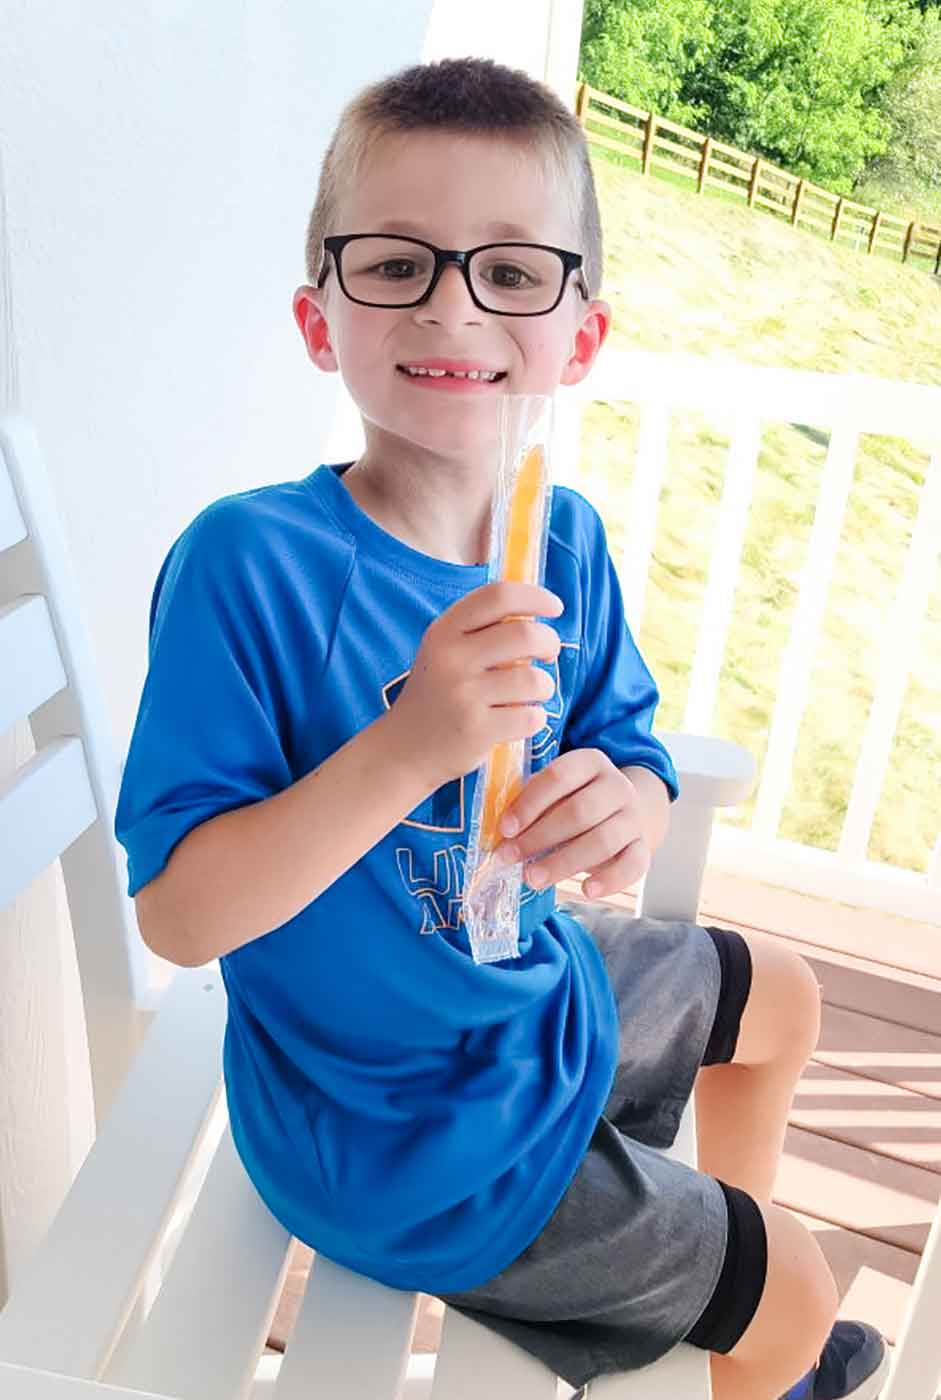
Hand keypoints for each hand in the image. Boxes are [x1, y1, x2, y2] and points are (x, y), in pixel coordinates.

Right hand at [386, 580, 563, 790]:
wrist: (404, 749)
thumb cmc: (437, 695)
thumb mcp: (444, 652)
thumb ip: (482, 630)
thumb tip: (538, 614)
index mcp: (444, 631)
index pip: (498, 596)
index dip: (535, 597)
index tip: (555, 607)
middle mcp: (452, 659)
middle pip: (525, 635)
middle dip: (549, 643)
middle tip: (548, 654)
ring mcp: (463, 695)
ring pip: (534, 680)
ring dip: (544, 687)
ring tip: (531, 694)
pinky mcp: (476, 730)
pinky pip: (531, 716)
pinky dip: (535, 718)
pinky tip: (521, 719)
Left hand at [494, 748, 650, 898]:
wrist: (621, 811)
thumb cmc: (574, 801)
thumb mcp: (555, 791)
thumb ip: (532, 803)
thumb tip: (504, 833)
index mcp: (590, 762)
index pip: (559, 776)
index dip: (530, 804)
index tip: (505, 829)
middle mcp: (616, 785)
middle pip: (579, 811)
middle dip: (540, 837)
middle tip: (509, 857)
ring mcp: (633, 816)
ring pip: (602, 840)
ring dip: (563, 863)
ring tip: (533, 879)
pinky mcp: (643, 846)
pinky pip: (633, 864)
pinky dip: (610, 880)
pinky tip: (586, 890)